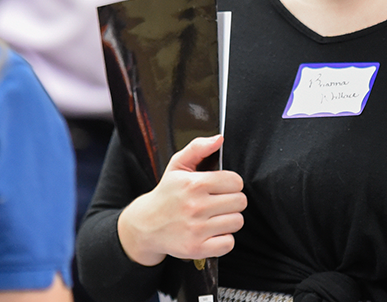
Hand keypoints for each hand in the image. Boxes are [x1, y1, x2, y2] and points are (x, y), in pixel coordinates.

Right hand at [117, 135, 246, 265]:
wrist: (146, 225)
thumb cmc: (166, 195)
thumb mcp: (177, 166)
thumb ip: (198, 148)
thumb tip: (219, 139)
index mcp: (193, 184)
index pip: (235, 181)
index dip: (230, 183)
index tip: (220, 187)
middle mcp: (196, 207)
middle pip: (240, 202)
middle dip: (231, 201)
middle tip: (217, 202)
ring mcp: (197, 229)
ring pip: (237, 221)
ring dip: (228, 220)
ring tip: (213, 217)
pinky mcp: (197, 248)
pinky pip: (229, 243)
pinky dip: (223, 239)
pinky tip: (211, 232)